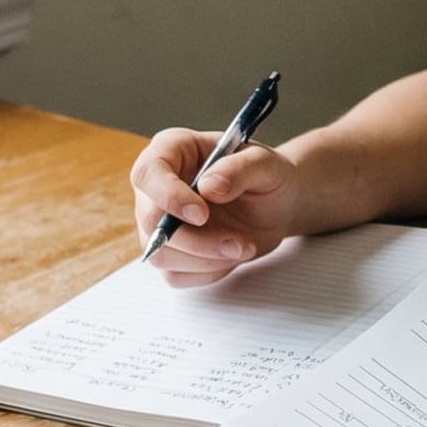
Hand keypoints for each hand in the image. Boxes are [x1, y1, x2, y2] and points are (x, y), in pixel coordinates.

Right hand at [128, 129, 305, 287]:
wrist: (278, 205)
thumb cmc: (267, 176)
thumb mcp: (265, 163)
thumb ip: (240, 169)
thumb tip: (210, 186)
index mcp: (173, 151)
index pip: (148, 173)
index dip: (168, 197)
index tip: (201, 214)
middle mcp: (158, 187)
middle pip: (151, 222)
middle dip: (197, 240)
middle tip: (238, 243)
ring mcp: (160, 223)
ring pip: (161, 254)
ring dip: (207, 259)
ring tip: (243, 246)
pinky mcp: (172, 252)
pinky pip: (176, 275)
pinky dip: (208, 272)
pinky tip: (230, 255)